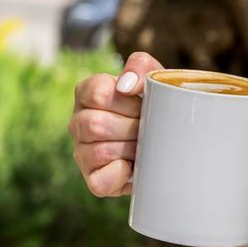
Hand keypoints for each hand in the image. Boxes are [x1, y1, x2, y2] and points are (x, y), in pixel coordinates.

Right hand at [68, 52, 163, 196]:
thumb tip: (125, 85)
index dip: (128, 103)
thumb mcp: (153, 80)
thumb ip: (141, 66)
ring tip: (145, 146)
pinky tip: (135, 166)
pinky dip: (124, 174)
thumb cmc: (156, 107)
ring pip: (100, 151)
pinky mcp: (93, 179)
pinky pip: (102, 180)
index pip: (98, 93)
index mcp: (87, 93)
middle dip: (132, 127)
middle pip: (96, 124)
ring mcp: (82, 152)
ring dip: (132, 149)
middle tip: (149, 129)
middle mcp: (78, 122)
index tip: (144, 106)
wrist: (169, 140)